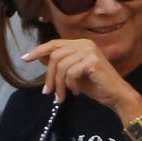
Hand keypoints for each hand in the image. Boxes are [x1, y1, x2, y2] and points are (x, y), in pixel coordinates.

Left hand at [23, 35, 141, 118]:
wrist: (117, 96)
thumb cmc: (97, 86)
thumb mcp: (73, 74)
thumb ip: (59, 64)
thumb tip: (39, 58)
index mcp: (81, 44)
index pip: (54, 44)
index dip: (38, 51)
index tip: (25, 59)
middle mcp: (85, 44)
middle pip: (55, 56)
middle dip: (49, 77)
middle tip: (48, 93)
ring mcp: (89, 51)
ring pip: (61, 66)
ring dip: (59, 85)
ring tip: (63, 96)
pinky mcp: (92, 61)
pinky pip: (70, 73)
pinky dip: (71, 85)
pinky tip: (77, 92)